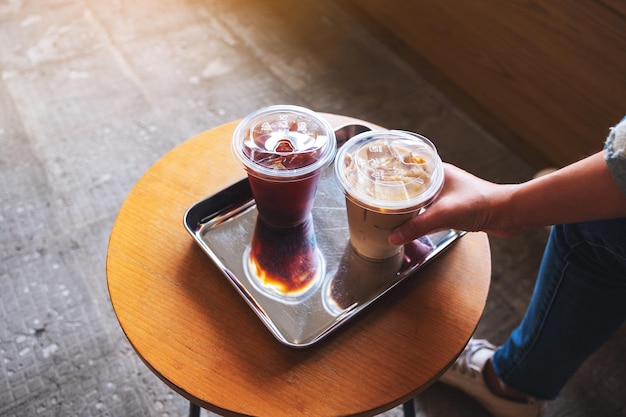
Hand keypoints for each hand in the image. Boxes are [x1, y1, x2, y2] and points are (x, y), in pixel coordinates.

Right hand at [388, 164, 516, 244]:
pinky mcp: (453, 208)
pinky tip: (412, 225)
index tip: (376, 176)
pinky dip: (419, 217)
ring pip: (420, 198)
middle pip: (411, 184)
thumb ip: (417, 226)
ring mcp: (447, 194)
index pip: (408, 165)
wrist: (507, 214)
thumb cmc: (482, 204)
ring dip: (408, 206)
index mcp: (437, 171)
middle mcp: (440, 180)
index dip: (392, 170)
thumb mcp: (443, 214)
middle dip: (396, 192)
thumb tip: (394, 236)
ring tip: (391, 213)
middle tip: (379, 199)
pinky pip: (429, 211)